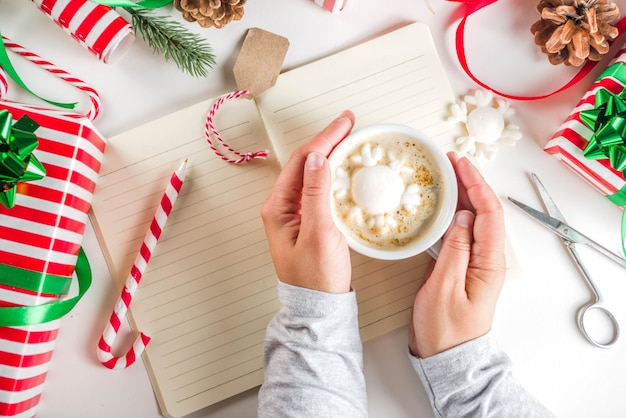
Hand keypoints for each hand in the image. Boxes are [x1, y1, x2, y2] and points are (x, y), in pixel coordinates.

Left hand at [261, 110, 354, 293]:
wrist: (319, 308)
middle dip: (327, 140)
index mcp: (278, 207)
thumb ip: (317, 195)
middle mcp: (283, 206)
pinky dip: (333, 173)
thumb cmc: (316, 278)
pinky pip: (319, 188)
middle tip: (350, 124)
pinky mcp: (309, 221)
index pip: (301, 161)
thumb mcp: (319, 234)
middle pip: (305, 163)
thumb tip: (318, 158)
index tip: (345, 123)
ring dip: (330, 154)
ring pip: (313, 174)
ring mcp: (296, 213)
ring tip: (349, 138)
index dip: (324, 138)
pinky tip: (345, 167)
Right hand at [409, 154, 506, 357]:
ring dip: (460, 195)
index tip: (460, 164)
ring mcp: (473, 262)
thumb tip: (459, 217)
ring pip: (471, 220)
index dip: (476, 185)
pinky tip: (438, 207)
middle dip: (469, 183)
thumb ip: (454, 251)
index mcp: (488, 263)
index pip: (488, 214)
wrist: (446, 358)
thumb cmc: (445, 330)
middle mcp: (485, 259)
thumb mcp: (444, 289)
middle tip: (449, 161)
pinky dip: (450, 214)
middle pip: (483, 212)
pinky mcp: (460, 267)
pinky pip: (459, 233)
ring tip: (444, 176)